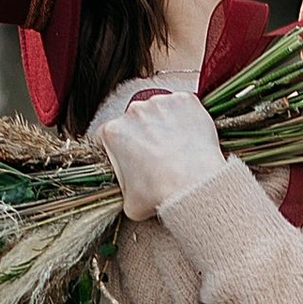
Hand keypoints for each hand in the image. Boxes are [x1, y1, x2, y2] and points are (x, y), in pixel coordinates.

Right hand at [93, 79, 224, 219]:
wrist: (195, 186)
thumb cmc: (161, 193)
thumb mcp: (129, 203)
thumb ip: (124, 190)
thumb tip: (129, 194)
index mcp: (114, 132)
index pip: (108, 134)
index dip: (118, 147)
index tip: (129, 155)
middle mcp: (134, 111)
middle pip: (135, 120)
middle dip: (143, 134)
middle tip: (158, 155)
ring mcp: (160, 102)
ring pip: (159, 111)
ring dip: (165, 124)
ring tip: (177, 147)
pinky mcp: (185, 100)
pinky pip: (183, 105)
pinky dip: (187, 117)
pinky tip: (190, 137)